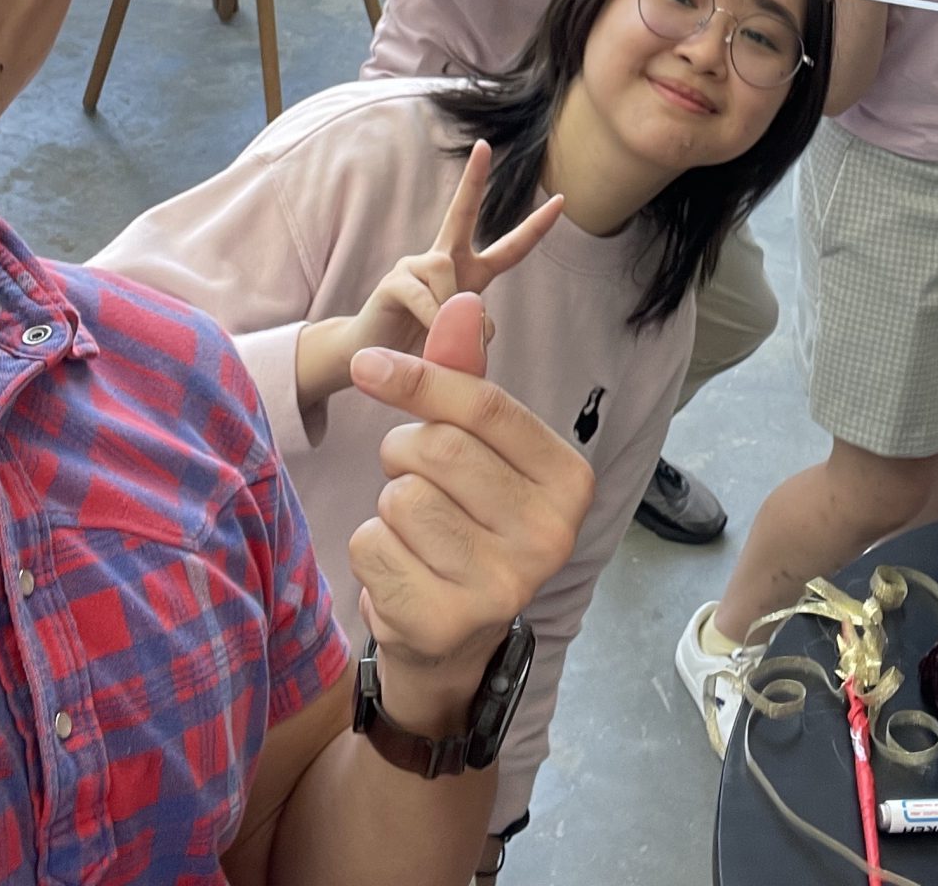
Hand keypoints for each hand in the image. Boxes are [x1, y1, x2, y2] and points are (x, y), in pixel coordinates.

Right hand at [293, 144, 562, 411]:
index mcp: (468, 273)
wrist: (370, 362)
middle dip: (473, 179)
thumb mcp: (458, 343)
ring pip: (448, 275)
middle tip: (484, 145)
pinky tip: (428, 340)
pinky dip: (433, 322)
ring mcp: (414, 266)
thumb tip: (473, 318)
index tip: (562, 201)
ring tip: (439, 343)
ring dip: (451, 315)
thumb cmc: (419, 347)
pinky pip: (424, 297)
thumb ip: (476, 332)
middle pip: (461, 212)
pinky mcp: (393, 282)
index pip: (509, 249)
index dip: (536, 228)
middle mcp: (442, 260)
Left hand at [346, 317, 593, 724]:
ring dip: (388, 505)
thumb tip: (462, 299)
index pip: (485, 407)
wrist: (452, 639)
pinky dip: (370, 550)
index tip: (368, 364)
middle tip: (415, 478)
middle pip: (436, 448)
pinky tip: (401, 571)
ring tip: (416, 532)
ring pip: (400, 497)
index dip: (419, 377)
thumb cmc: (466, 520)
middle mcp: (550, 536)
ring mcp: (502, 585)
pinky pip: (371, 545)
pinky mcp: (446, 621)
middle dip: (404, 451)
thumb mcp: (477, 449)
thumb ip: (465, 379)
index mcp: (570, 481)